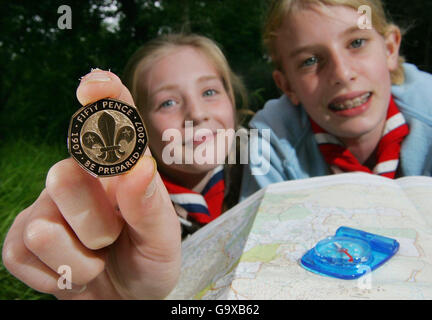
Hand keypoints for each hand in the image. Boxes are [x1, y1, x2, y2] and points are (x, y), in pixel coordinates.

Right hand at [2, 69, 181, 298]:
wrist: (127, 297)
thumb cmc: (148, 260)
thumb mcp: (162, 239)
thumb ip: (151, 205)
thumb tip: (138, 165)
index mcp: (119, 170)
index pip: (112, 123)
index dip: (104, 99)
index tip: (95, 85)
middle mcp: (80, 178)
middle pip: (65, 175)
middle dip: (96, 223)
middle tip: (114, 239)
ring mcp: (45, 205)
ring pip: (44, 226)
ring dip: (80, 258)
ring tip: (98, 259)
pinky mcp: (21, 237)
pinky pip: (24, 254)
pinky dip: (58, 276)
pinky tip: (74, 271)